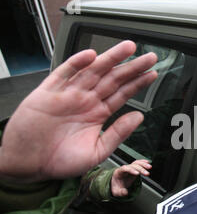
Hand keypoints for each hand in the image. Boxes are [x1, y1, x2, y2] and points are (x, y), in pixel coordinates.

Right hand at [0, 41, 157, 182]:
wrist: (28, 165)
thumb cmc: (60, 161)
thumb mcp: (97, 151)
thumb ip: (118, 133)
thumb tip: (139, 117)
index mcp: (97, 114)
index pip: (122, 94)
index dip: (137, 84)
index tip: (152, 74)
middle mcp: (85, 101)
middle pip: (113, 79)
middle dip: (132, 68)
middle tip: (150, 57)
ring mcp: (68, 95)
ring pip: (93, 71)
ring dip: (111, 59)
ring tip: (129, 48)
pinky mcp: (48, 93)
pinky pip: (64, 74)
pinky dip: (76, 64)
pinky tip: (91, 56)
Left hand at [111, 160, 151, 196]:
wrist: (116, 183)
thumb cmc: (116, 186)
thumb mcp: (116, 191)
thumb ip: (120, 192)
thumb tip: (125, 192)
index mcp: (119, 172)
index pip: (125, 168)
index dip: (131, 170)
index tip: (137, 173)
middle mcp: (124, 168)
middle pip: (133, 166)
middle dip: (140, 169)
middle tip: (147, 174)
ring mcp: (129, 168)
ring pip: (136, 163)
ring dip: (143, 164)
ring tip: (149, 167)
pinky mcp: (133, 169)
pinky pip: (138, 163)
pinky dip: (143, 162)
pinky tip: (147, 162)